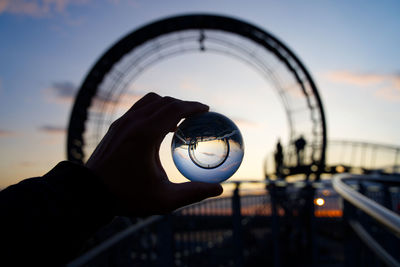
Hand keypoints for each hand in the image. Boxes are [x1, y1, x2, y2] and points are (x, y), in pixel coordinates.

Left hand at [86, 93, 222, 215]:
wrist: (89, 194)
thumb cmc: (126, 196)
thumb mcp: (164, 199)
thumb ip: (193, 193)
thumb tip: (219, 188)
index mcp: (146, 135)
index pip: (174, 109)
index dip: (193, 106)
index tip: (206, 109)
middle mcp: (133, 122)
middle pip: (164, 101)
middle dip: (183, 105)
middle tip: (197, 115)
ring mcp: (122, 122)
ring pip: (150, 101)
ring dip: (167, 105)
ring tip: (179, 121)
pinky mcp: (116, 127)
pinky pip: (139, 109)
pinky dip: (154, 110)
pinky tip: (159, 128)